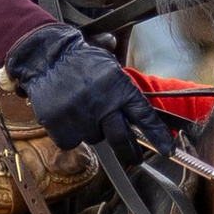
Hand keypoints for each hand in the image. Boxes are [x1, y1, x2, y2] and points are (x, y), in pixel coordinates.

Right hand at [5, 21, 175, 156]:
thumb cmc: (80, 59)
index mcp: (119, 88)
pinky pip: (71, 141)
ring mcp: (81, 117)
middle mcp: (103, 105)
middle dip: (131, 152)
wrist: (46, 56)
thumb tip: (140, 111)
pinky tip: (66, 115)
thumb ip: (124, 89)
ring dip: (92, 130)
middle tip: (134, 158)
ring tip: (81, 110)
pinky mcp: (61, 126)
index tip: (167, 150)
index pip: (145, 117)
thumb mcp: (109, 66)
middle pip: (122, 139)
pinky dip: (69, 133)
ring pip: (94, 138)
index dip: (157, 136)